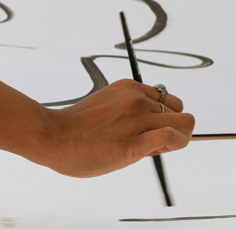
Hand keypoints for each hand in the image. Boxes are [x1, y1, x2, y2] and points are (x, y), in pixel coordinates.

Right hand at [0, 77, 193, 178]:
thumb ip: (127, 111)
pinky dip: (176, 143)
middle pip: (180, 110)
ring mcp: (136, 118)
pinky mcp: (134, 142)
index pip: (166, 100)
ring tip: (157, 149)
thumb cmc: (75, 128)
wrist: (52, 136)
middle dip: (176, 127)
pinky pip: (172, 136)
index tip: (149, 132)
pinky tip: (162, 149)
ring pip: (183, 123)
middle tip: (156, 143)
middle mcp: (137, 98)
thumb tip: (151, 130)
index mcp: (129, 87)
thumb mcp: (106, 105)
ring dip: (179, 139)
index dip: (164, 119)